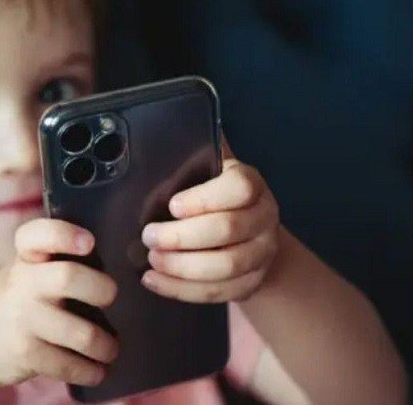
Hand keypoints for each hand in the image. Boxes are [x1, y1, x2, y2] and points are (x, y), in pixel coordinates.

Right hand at [0, 219, 118, 395]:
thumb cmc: (5, 308)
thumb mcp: (20, 278)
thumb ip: (52, 268)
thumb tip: (112, 275)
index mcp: (24, 260)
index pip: (36, 235)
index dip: (63, 234)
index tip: (88, 242)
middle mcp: (22, 285)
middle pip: (68, 277)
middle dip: (101, 289)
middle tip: (110, 298)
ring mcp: (22, 319)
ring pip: (80, 332)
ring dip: (104, 345)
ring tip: (111, 349)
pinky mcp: (24, 353)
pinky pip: (68, 364)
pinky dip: (89, 371)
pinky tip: (96, 371)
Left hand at [139, 137, 279, 302]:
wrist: (250, 235)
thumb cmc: (215, 197)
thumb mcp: (209, 171)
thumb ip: (196, 151)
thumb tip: (166, 120)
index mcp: (251, 184)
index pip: (239, 188)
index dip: (204, 198)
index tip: (172, 205)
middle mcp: (264, 217)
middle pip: (227, 230)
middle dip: (182, 237)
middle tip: (148, 237)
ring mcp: (262, 253)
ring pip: (226, 266)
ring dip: (182, 267)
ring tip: (151, 260)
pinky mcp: (251, 282)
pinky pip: (218, 292)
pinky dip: (182, 290)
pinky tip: (156, 281)